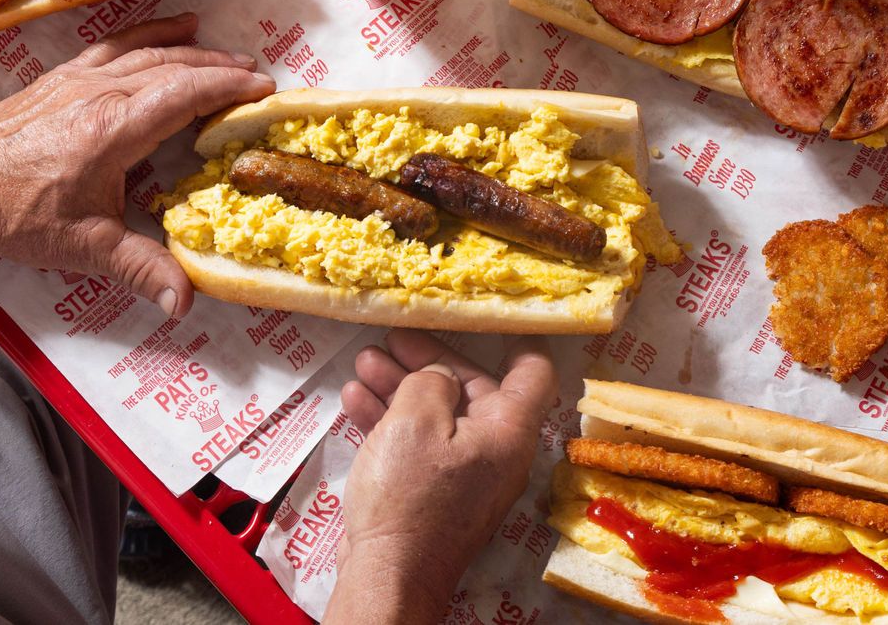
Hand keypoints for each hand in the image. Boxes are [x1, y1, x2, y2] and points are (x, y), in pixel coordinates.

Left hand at [0, 12, 272, 316]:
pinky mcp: (58, 78)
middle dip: (218, 69)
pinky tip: (169, 28)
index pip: (184, 94)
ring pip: (144, 52)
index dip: (228, 88)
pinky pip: (113, 46)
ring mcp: (76, 80)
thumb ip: (140, 268)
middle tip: (255, 76)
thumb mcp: (85, 247)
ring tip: (224, 53)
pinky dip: (147, 33)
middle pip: (171, 67)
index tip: (263, 89)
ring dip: (189, 50)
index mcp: (112, 130)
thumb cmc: (18, 217)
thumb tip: (185, 301)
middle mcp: (97, 94)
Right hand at [326, 331, 558, 624]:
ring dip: (401, 386)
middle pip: (473, 389)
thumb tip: (438, 374)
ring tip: (365, 362)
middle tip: (393, 338)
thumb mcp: (417, 420)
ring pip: (438, 415)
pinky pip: (419, 444)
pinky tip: (356, 399)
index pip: (532, 370)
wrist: (387, 574)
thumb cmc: (410, 498)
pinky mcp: (434, 493)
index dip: (511, 336)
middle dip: (429, 360)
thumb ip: (431, 380)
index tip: (480, 313)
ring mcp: (465, 475)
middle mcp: (495, 452)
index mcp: (509, 431)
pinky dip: (391, 420)